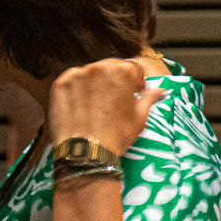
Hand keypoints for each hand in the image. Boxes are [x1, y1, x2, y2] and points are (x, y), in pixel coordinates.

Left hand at [44, 55, 166, 157]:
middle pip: (110, 68)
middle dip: (114, 81)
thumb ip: (149, 98)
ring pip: (89, 74)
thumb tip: (160, 90)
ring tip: (95, 106)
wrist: (87, 152)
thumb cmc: (117, 136)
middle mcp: (99, 67)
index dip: (134, 83)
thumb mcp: (140, 117)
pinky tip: (80, 106)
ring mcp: (78, 74)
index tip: (133, 93)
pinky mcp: (60, 84)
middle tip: (113, 101)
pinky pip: (71, 81)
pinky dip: (76, 90)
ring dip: (94, 84)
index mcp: (123, 71)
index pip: (132, 69)